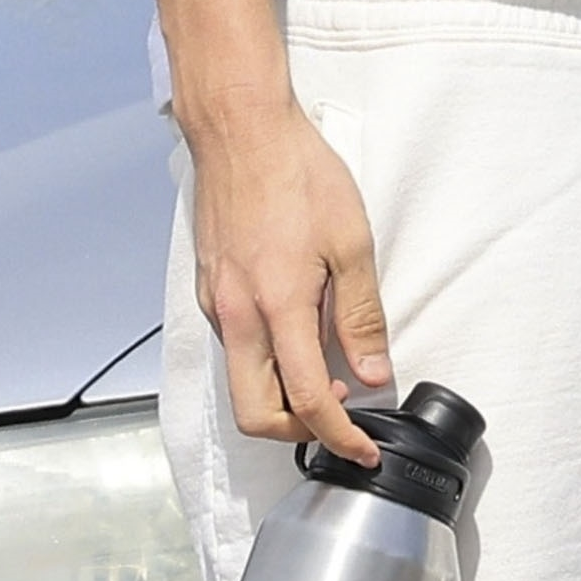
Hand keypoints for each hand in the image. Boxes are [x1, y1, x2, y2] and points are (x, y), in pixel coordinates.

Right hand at [185, 87, 393, 462]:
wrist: (240, 130)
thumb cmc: (296, 173)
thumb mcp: (350, 241)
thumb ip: (361, 315)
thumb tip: (373, 372)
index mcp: (277, 307)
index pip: (308, 402)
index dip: (340, 438)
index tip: (362, 451)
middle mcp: (237, 315)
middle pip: (255, 413)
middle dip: (297, 433)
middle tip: (339, 420)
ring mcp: (215, 303)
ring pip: (242, 381)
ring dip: (281, 393)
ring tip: (325, 367)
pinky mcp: (207, 289)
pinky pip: (234, 346)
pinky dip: (263, 360)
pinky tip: (294, 329)